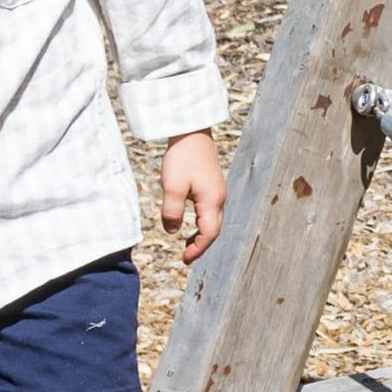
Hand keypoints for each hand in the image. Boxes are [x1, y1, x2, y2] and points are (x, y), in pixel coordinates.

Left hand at [153, 127, 225, 258]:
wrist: (192, 131)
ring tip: (187, 244)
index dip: (197, 249)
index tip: (184, 260)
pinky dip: (202, 223)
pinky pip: (210, 211)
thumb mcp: (172, 187)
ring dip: (202, 235)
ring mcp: (218, 191)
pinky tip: (191, 222)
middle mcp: (219, 198)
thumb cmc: (182, 157)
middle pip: (214, 230)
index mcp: (211, 201)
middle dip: (201, 245)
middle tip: (186, 257)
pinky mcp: (213, 185)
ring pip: (213, 220)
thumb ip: (172, 212)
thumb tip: (172, 231)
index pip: (209, 234)